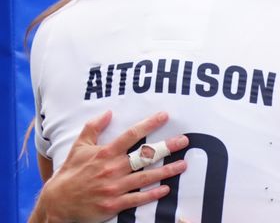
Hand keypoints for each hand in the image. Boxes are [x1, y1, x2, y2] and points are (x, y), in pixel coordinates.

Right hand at [30, 111, 188, 222]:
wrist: (56, 203)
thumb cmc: (70, 173)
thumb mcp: (78, 147)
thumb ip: (93, 128)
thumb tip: (108, 112)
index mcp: (105, 153)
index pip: (131, 135)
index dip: (149, 124)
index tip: (165, 116)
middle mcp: (112, 169)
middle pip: (145, 155)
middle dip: (166, 147)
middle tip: (184, 140)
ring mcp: (114, 187)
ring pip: (146, 177)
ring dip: (167, 171)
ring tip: (183, 164)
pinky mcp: (114, 204)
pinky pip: (137, 199)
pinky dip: (152, 194)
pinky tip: (166, 189)